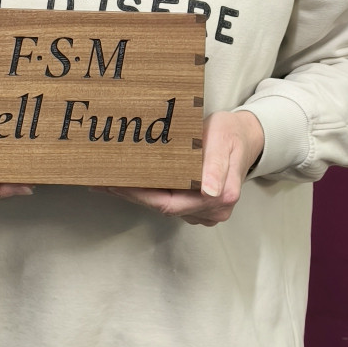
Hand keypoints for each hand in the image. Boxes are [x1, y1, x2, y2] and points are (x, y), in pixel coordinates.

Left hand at [94, 109, 264, 227]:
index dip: (140, 197)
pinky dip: (147, 192)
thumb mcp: (224, 140)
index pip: (170, 204)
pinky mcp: (197, 206)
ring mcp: (205, 211)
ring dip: (136, 195)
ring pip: (163, 206)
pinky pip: (167, 201)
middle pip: (163, 208)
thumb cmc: (232, 135)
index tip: (116, 185)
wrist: (246, 138)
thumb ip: (217, 164)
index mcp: (220, 196)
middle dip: (131, 195)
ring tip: (108, 181)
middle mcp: (213, 211)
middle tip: (102, 182)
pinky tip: (127, 182)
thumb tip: (209, 191)